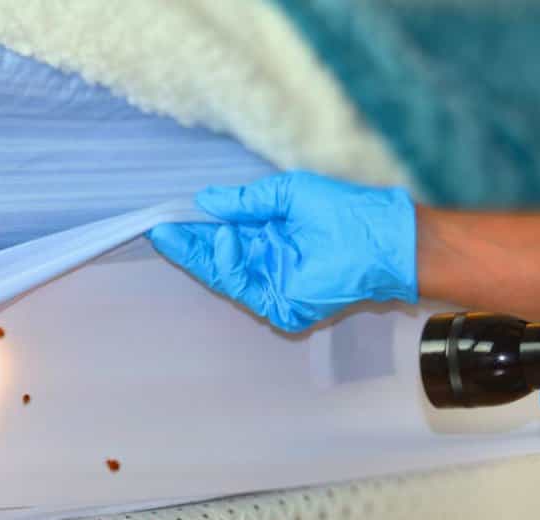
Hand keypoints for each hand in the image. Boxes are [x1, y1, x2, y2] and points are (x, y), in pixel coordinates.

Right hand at [148, 172, 417, 331]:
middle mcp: (268, 264)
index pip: (224, 237)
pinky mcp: (282, 305)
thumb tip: (206, 200)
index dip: (195, 231)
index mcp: (271, 238)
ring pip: (224, 276)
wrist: (379, 238)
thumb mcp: (287, 194)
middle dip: (187, 247)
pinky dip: (228, 265)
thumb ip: (246, 201)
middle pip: (217, 261)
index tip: (168, 220)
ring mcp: (273, 286)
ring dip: (203, 253)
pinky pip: (243, 287)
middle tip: (160, 231)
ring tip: (186, 230)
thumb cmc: (343, 211)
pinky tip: (223, 240)